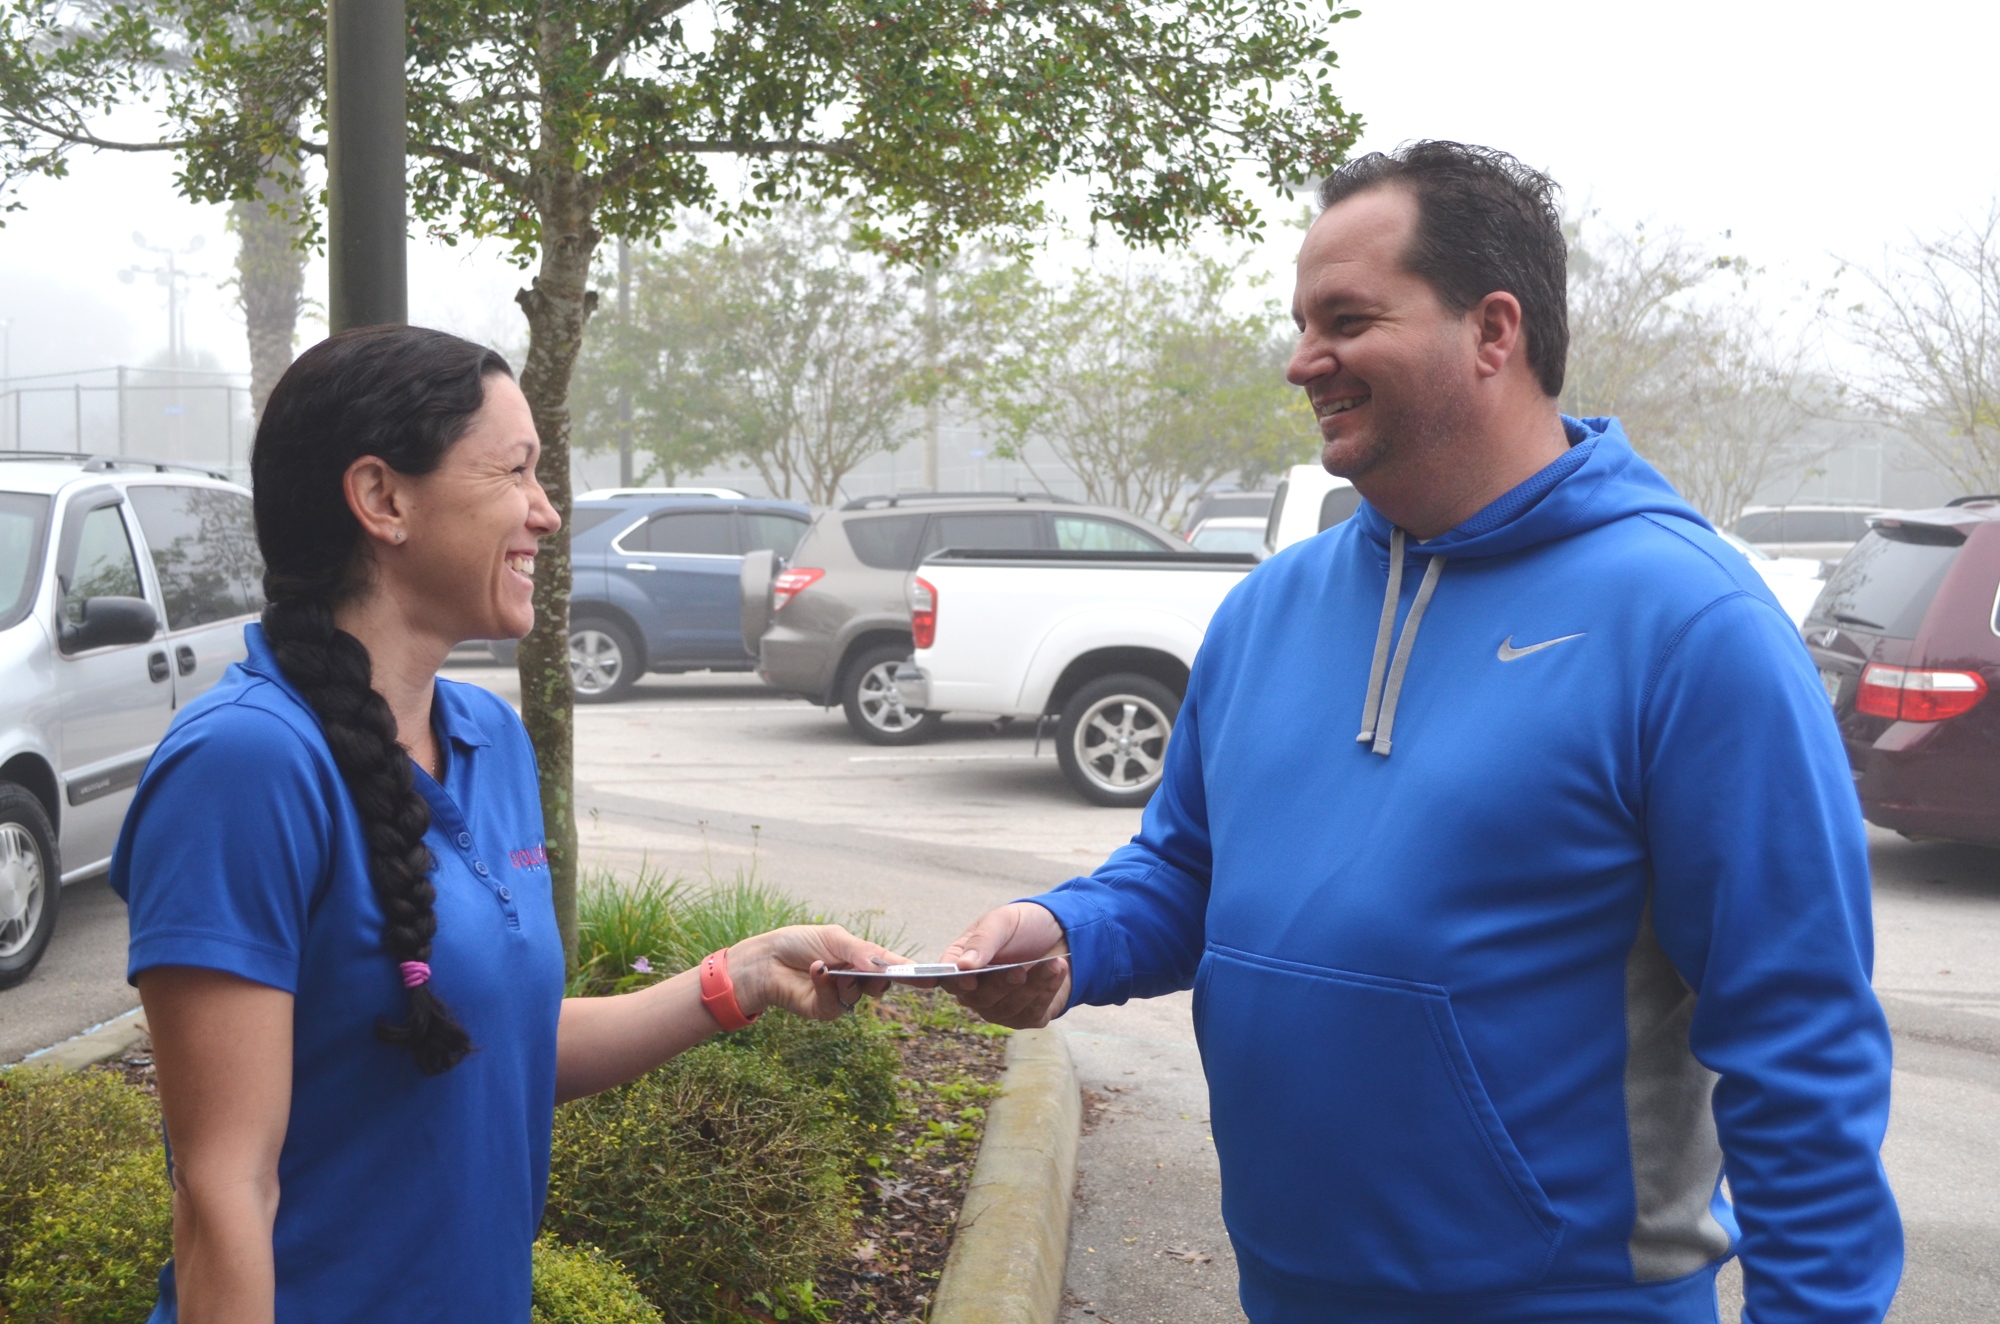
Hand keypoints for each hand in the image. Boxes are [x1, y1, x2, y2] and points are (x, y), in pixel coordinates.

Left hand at [727, 925, 908, 1021]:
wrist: (765, 959)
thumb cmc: (798, 943)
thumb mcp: (834, 937)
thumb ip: (861, 951)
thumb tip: (884, 966)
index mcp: (861, 958)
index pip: (891, 965)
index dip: (910, 972)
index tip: (930, 976)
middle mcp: (855, 978)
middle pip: (881, 984)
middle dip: (879, 977)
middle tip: (874, 971)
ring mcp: (840, 996)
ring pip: (859, 995)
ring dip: (847, 980)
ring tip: (828, 965)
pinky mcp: (823, 1010)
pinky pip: (836, 1004)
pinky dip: (827, 985)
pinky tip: (817, 969)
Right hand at [939, 902, 1070, 1028]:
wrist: (1062, 933)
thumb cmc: (1023, 926)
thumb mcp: (1002, 921)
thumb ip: (983, 941)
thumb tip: (962, 966)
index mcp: (960, 963)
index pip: (944, 979)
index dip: (947, 982)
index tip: (960, 979)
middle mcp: (975, 991)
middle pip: (977, 998)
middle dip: (1001, 984)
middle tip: (1019, 970)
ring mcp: (999, 1008)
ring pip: (1006, 1008)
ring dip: (1031, 986)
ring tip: (1052, 963)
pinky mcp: (1026, 1017)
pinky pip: (1031, 1014)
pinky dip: (1046, 992)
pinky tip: (1057, 971)